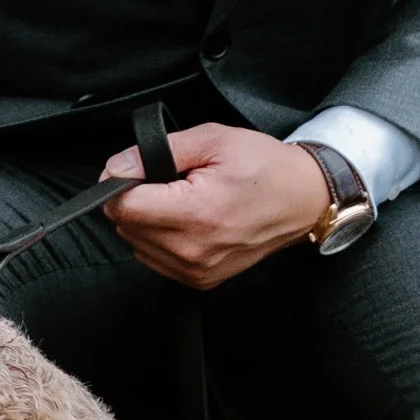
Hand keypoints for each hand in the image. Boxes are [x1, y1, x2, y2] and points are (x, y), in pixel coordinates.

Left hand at [99, 124, 331, 291]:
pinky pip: (155, 259)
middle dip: (134, 199)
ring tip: (180, 199)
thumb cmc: (264, 167)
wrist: (302, 199)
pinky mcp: (201, 280)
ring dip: (146, 220)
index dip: (119, 182)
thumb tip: (118, 167)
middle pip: (126, 226)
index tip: (134, 169)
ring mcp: (198, 270)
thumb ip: (159, 151)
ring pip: (136, 244)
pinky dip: (159, 238)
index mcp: (197, 214)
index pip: (124, 207)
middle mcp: (194, 250)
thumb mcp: (212, 139)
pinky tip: (184, 220)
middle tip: (166, 180)